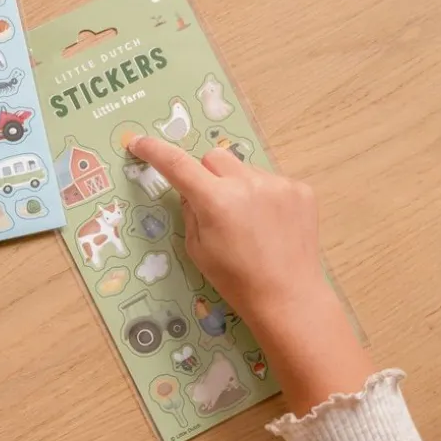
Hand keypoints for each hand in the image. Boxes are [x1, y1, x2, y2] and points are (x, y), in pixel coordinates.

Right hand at [127, 135, 372, 415]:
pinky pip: (270, 180)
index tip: (139, 143)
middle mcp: (247, 184)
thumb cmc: (235, 279)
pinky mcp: (300, 190)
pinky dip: (264, 195)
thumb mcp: (196, 248)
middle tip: (211, 204)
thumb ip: (189, 210)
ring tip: (248, 221)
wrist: (288, 297)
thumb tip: (191, 189)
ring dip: (236, 184)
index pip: (177, 164)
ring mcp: (278, 184)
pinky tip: (270, 223)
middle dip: (206, 174)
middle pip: (213, 157)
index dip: (154, 151)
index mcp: (216, 201)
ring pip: (243, 168)